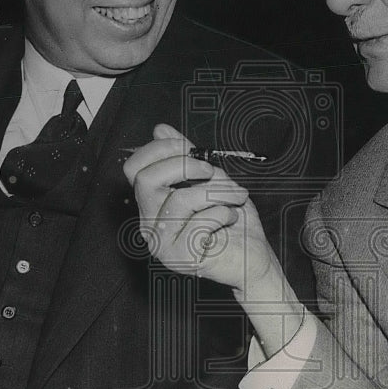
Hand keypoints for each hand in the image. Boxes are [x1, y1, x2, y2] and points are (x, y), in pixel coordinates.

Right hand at [122, 123, 273, 292]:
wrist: (253, 257)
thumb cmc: (232, 222)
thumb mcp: (210, 179)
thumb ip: (186, 156)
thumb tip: (161, 130)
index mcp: (153, 204)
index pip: (134, 169)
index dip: (160, 150)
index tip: (188, 148)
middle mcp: (151, 224)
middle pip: (146, 180)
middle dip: (185, 166)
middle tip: (212, 172)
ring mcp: (163, 244)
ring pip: (180, 199)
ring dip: (217, 191)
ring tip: (234, 197)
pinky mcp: (182, 258)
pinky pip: (200, 222)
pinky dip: (223, 213)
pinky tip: (230, 218)